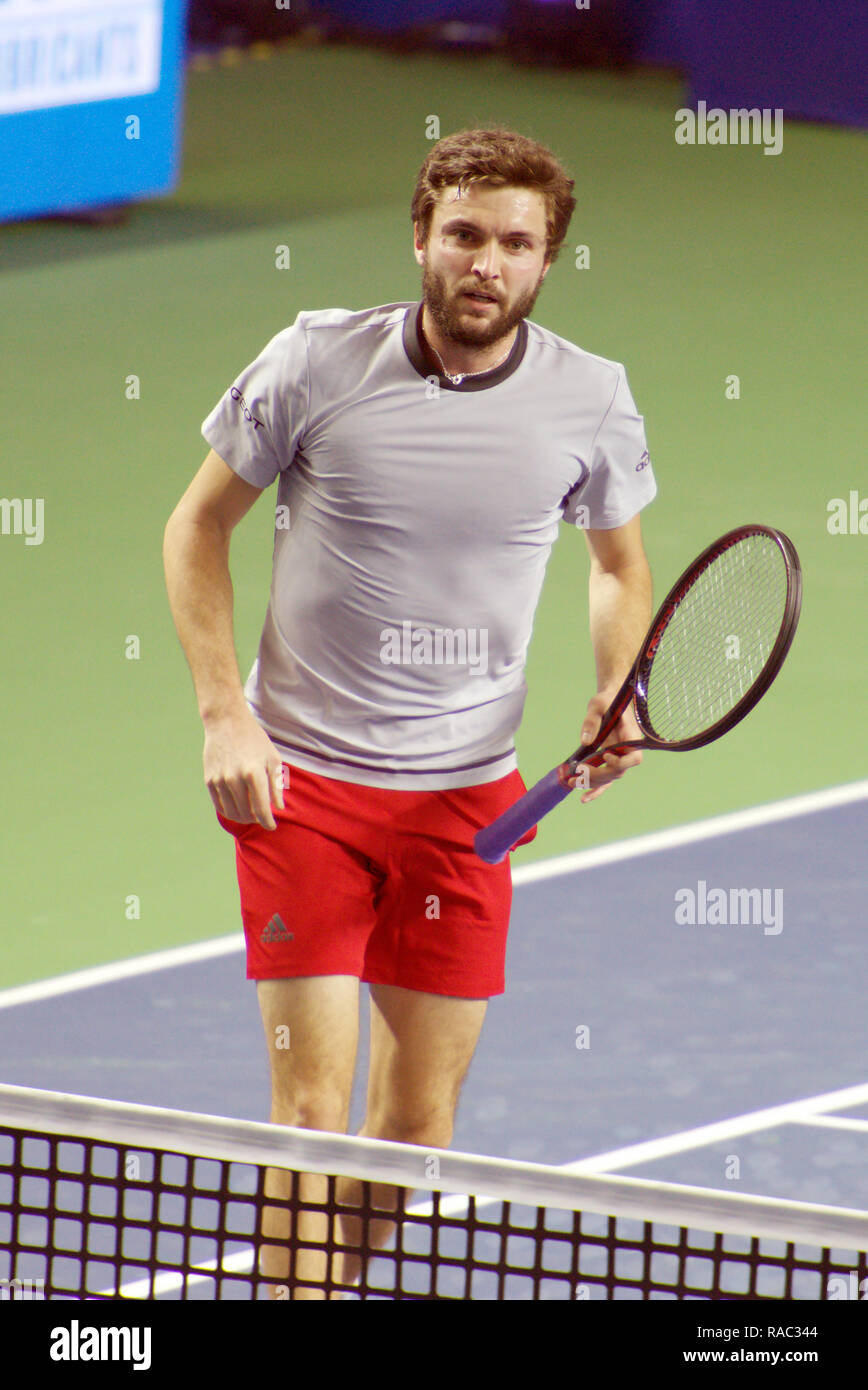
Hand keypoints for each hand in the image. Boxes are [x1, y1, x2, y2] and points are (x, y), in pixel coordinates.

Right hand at [203, 709, 285, 828]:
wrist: (226, 722)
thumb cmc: (254, 739)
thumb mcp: (272, 758)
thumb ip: (276, 785)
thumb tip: (278, 808)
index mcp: (254, 774)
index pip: (261, 810)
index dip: (268, 822)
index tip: (272, 826)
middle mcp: (234, 779)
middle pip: (246, 814)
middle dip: (256, 820)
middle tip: (262, 817)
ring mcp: (219, 780)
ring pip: (232, 813)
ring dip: (243, 818)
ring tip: (251, 814)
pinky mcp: (209, 780)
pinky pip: (219, 805)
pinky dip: (229, 811)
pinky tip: (237, 808)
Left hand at [570, 690, 642, 803]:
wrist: (610, 699)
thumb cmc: (607, 699)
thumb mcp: (597, 704)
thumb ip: (591, 721)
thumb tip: (585, 741)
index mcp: (631, 736)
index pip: (633, 757)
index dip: (620, 762)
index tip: (605, 756)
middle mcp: (627, 750)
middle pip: (618, 771)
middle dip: (599, 775)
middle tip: (579, 772)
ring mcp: (618, 757)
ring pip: (609, 778)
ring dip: (592, 783)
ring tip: (572, 782)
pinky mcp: (609, 761)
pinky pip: (605, 779)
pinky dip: (595, 789)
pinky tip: (584, 798)